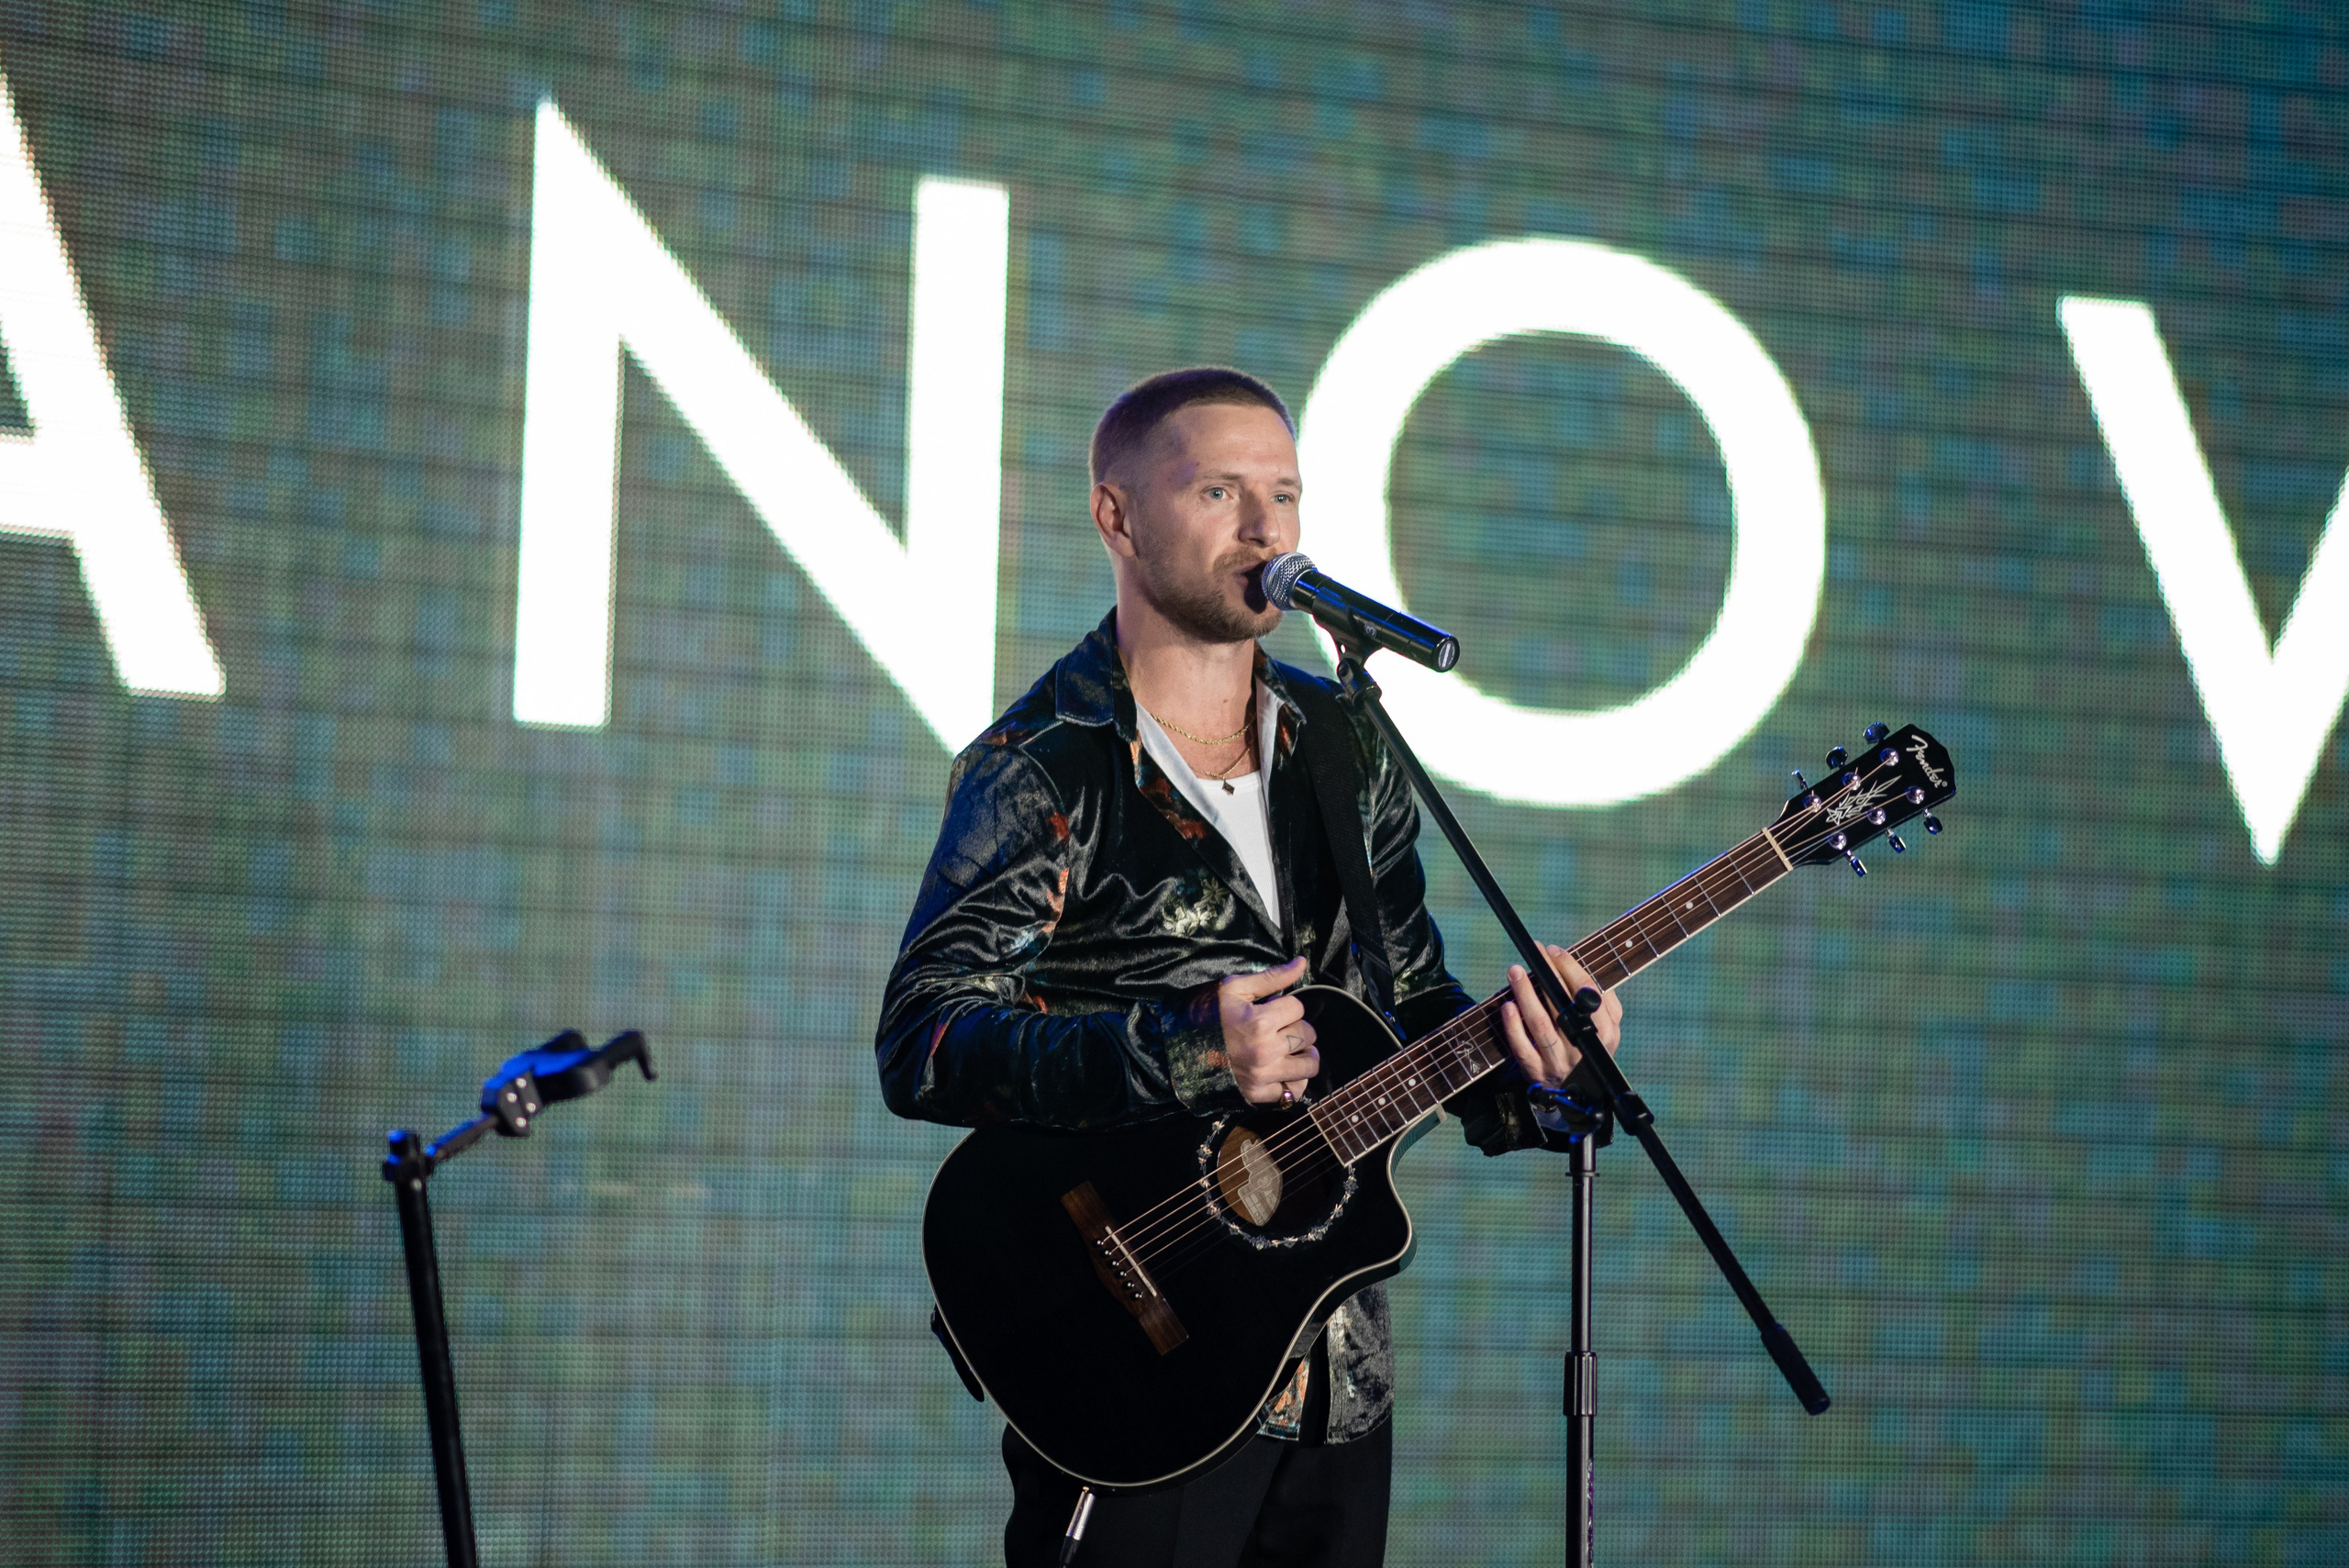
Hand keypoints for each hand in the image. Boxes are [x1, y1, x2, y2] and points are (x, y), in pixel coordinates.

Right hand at [1219, 956, 1316, 1104]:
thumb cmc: (1208, 1015)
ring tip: (1291, 1049)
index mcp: (1260, 1022)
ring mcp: (1263, 1076)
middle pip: (1307, 1034)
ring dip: (1305, 1055)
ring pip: (1309, 1066)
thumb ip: (1272, 977)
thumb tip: (1302, 962)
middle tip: (1280, 1027)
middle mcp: (1265, 1051)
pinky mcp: (1258, 1094)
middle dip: (1296, 1026)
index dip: (1286, 1004)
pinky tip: (1285, 1069)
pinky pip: (1294, 1091)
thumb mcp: (1234, 989)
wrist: (1179, 1048)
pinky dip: (1295, 1080)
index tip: (1272, 1008)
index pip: (1297, 1007)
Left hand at [1499, 944, 1621, 1089]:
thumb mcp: (1607, 1029)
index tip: (1553, 950)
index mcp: (1605, 1032)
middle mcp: (1583, 1048)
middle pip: (1562, 1006)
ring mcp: (1558, 1061)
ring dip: (1526, 994)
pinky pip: (1522, 1047)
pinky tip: (1508, 1005)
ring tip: (1515, 971)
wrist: (1576, 1094)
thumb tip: (1585, 970)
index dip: (1570, 969)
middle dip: (1547, 974)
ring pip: (1540, 1024)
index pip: (1588, 994)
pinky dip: (1513, 1025)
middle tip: (1533, 952)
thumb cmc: (1587, 1046)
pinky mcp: (1536, 1071)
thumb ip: (1605, 1001)